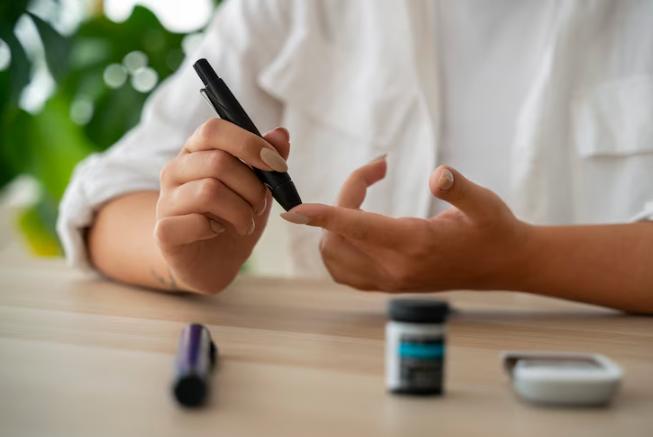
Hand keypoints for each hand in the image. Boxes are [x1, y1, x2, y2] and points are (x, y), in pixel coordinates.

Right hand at [155, 119, 289, 292]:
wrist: (212, 262)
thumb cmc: (233, 217)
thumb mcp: (257, 186)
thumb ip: (267, 160)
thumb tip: (281, 134)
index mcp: (197, 151)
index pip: (214, 129)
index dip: (249, 143)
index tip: (277, 165)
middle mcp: (175, 170)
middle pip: (218, 162)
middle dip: (252, 187)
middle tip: (260, 206)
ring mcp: (165, 200)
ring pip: (209, 191)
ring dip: (241, 212)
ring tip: (246, 224)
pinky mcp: (163, 231)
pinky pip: (194, 222)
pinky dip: (216, 229)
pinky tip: (218, 232)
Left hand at [281, 156, 531, 291]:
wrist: (505, 265)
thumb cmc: (493, 229)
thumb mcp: (484, 203)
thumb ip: (458, 188)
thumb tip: (437, 174)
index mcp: (415, 245)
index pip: (357, 228)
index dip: (324, 215)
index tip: (295, 209)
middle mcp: (395, 269)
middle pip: (338, 236)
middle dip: (342, 200)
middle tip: (375, 174)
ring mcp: (389, 282)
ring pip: (334, 257)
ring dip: (335, 225)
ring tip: (365, 199)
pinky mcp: (387, 286)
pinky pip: (343, 271)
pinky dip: (337, 246)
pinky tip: (358, 224)